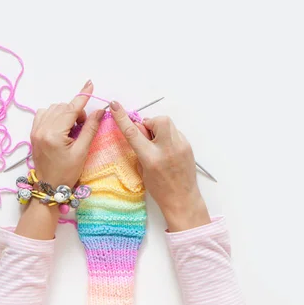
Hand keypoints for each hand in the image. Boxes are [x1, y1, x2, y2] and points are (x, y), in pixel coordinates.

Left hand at [30, 80, 103, 188]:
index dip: (82, 96)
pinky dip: (55, 115)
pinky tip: (61, 126)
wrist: (49, 187)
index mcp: (54, 134)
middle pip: (63, 107)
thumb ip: (90, 129)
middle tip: (82, 128)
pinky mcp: (33, 133)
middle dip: (76, 112)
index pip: (71, 109)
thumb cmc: (67, 173)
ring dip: (66, 113)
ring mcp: (35, 130)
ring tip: (72, 129)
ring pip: (53, 108)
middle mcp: (42, 129)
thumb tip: (99, 111)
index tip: (90, 84)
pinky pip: (44, 114)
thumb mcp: (82, 152)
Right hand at [109, 101, 210, 231]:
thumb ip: (139, 148)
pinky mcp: (188, 146)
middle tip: (147, 135)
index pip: (133, 133)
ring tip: (157, 144)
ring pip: (167, 124)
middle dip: (151, 123)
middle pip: (159, 120)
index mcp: (151, 158)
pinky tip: (167, 150)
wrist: (183, 199)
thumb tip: (138, 130)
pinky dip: (167, 136)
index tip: (115, 105)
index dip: (122, 117)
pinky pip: (174, 132)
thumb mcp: (142, 169)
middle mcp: (167, 150)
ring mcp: (181, 146)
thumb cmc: (159, 189)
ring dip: (159, 129)